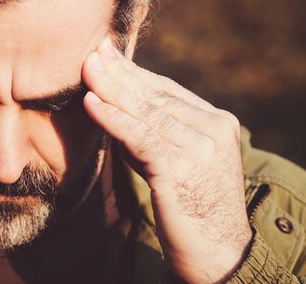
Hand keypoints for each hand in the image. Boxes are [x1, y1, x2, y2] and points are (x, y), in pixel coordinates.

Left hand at [82, 37, 251, 282]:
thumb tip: (114, 104)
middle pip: (156, 95)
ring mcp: (201, 147)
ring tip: (86, 71)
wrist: (218, 254)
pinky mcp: (182, 167)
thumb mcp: (178, 161)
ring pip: (147, 111)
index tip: (108, 55)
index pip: (168, 90)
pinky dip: (112, 118)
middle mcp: (215, 129)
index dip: (135, 72)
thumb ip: (155, 132)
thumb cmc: (190, 209)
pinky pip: (139, 136)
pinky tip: (91, 104)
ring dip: (112, 89)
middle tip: (92, 52)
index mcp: (219, 123)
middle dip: (120, 73)